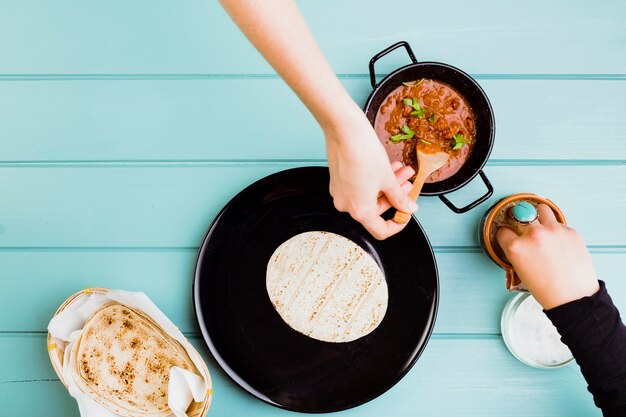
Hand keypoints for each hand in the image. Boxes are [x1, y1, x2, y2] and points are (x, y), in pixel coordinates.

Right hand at [325, 111, 416, 239]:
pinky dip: (374, 181)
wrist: (344, 130)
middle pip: (376, 210)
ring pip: (369, 196)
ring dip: (387, 185)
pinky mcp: (338, 181)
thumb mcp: (388, 178)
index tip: (406, 213)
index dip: (398, 224)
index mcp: (360, 211)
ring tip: (402, 171)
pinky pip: (359, 188)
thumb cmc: (364, 153)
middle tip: (408, 183)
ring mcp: (341, 193)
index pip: (381, 231)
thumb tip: (408, 208)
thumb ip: (399, 197)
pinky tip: (387, 167)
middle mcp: (347, 205)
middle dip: (395, 196)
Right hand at [496, 204, 598, 309]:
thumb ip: (516, 250)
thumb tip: (516, 239)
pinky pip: (558, 222)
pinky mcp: (569, 231)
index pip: (502, 230)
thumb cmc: (547, 289)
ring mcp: (552, 230)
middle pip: (520, 214)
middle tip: (523, 227)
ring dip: (539, 216)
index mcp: (516, 247)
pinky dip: (556, 228)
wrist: (573, 296)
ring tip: (540, 223)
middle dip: (520, 222)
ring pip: (541, 209)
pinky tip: (556, 240)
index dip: (504, 234)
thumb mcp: (520, 270)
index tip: (508, 234)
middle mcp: (533, 235)